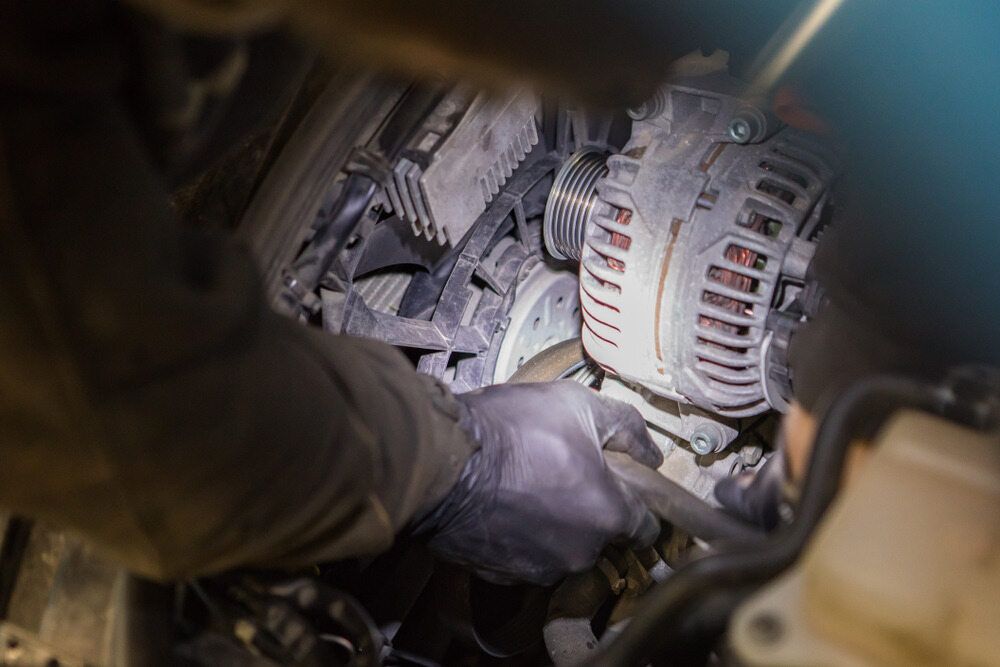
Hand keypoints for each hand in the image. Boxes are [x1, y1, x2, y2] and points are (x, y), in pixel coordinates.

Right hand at [413, 381, 663, 584]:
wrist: (441, 458)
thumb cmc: (510, 430)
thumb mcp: (578, 404)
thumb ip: (627, 428)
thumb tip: (651, 454)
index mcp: (608, 515)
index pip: (646, 526)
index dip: (635, 500)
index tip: (619, 483)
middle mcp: (580, 553)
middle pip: (602, 536)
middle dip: (591, 508)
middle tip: (566, 472)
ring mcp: (539, 569)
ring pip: (563, 547)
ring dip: (556, 523)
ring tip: (529, 484)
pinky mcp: (503, 575)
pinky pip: (526, 556)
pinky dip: (522, 535)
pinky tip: (506, 503)